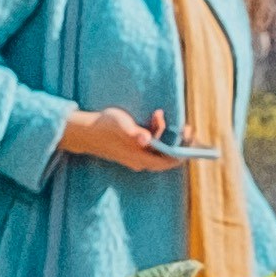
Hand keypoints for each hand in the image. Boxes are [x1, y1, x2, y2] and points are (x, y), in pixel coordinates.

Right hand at [54, 106, 177, 174]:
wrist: (84, 131)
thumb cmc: (103, 126)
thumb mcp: (120, 125)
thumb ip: (134, 133)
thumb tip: (145, 139)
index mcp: (140, 157)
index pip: (169, 161)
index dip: (183, 152)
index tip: (191, 139)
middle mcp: (141, 160)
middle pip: (167, 156)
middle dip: (178, 142)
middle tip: (186, 127)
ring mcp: (136, 156)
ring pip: (159, 149)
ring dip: (164, 133)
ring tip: (158, 115)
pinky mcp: (133, 150)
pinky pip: (152, 145)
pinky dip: (156, 133)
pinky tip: (153, 117)